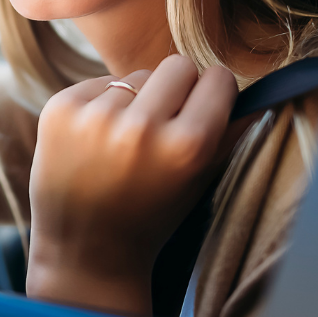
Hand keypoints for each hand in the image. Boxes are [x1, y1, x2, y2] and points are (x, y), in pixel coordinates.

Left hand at [26, 54, 235, 314]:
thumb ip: (230, 134)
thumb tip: (257, 93)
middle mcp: (141, 127)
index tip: (205, 108)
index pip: (218, 79)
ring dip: (136, 101)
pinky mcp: (60, 108)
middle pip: (178, 65)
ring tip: (124, 143)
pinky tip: (94, 142)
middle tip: (164, 121)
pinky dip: (101, 105)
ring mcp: (95, 116)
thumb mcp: (200, 182)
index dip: (214, 94)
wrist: (85, 251)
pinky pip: (99, 83)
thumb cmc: (151, 217)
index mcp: (186, 147)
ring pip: (135, 76)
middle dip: (177, 88)